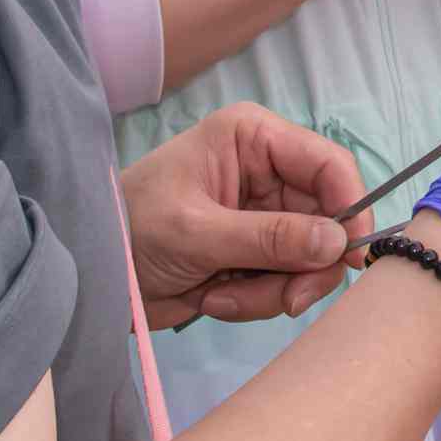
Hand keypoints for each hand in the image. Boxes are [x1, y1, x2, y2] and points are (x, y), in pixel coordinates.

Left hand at [119, 102, 373, 328]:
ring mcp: (264, 217)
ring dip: (272, 290)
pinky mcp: (257, 255)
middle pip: (328, 220)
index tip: (351, 256)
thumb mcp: (196, 232)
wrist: (89, 278)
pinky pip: (285, 282)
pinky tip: (213, 297)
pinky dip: (255, 300)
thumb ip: (268, 238)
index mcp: (253, 139)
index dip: (351, 207)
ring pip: (310, 259)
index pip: (329, 164)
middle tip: (285, 301)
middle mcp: (268, 172)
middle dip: (304, 267)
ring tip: (222, 296)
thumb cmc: (131, 230)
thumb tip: (337, 244)